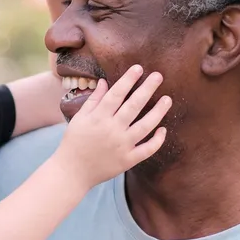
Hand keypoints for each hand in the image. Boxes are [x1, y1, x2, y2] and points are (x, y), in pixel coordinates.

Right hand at [56, 65, 169, 187]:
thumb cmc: (74, 141)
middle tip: (158, 76)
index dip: (128, 80)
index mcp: (98, 117)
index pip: (116, 94)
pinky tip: (163, 129)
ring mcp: (122, 146)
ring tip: (167, 99)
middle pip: (134, 106)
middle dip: (147, 89)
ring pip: (145, 126)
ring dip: (158, 112)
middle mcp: (112, 130)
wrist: (72, 171)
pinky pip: (147, 150)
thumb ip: (94, 100)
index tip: (138, 68)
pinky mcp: (128, 160)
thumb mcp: (79, 118)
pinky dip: (157, 140)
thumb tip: (106, 82)